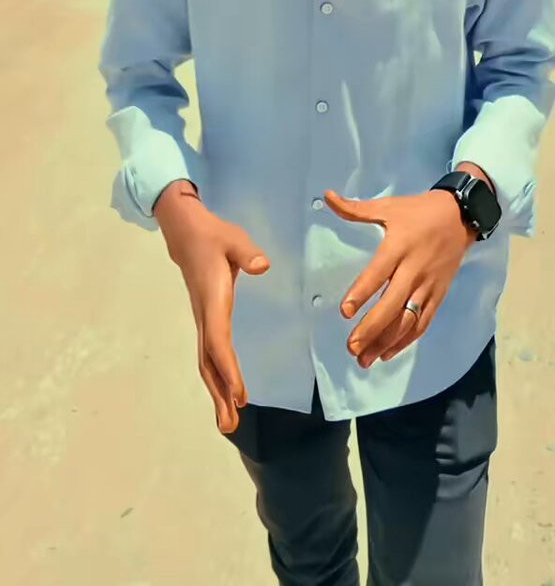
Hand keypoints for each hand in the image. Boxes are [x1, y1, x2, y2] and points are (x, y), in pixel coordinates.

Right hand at [154, 181, 269, 434]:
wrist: (187, 232)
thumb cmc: (213, 236)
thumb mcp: (233, 238)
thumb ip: (247, 252)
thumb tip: (262, 266)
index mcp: (212, 300)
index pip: (218, 341)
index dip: (228, 369)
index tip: (239, 395)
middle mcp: (205, 315)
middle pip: (208, 362)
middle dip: (219, 394)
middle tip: (231, 426)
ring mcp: (203, 319)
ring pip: (207, 362)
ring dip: (216, 392)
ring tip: (228, 422)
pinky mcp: (206, 319)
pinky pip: (209, 354)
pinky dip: (217, 376)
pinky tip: (226, 392)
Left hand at [323, 185, 476, 368]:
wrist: (460, 216)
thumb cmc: (419, 211)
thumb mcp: (388, 206)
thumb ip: (355, 209)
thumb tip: (326, 197)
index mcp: (400, 246)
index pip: (379, 273)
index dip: (362, 292)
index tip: (345, 311)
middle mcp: (415, 269)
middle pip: (393, 304)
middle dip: (372, 328)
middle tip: (351, 346)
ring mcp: (429, 285)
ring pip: (408, 320)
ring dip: (386, 342)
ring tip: (364, 359)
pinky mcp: (439, 295)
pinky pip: (422, 323)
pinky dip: (406, 341)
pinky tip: (387, 353)